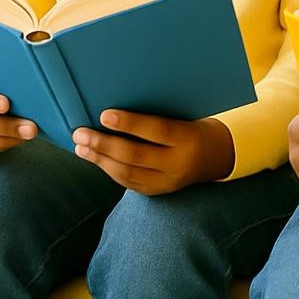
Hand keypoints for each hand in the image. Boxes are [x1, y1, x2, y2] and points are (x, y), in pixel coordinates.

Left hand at [72, 110, 233, 194]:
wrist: (217, 156)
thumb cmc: (195, 126)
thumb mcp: (186, 117)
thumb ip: (158, 115)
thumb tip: (119, 107)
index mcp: (189, 138)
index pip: (157, 131)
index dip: (130, 123)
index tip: (104, 114)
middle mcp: (179, 163)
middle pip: (136, 156)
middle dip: (104, 144)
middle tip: (80, 133)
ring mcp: (168, 181)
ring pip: (128, 173)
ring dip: (100, 159)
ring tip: (81, 146)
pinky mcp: (158, 191)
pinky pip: (129, 182)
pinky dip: (109, 170)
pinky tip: (96, 159)